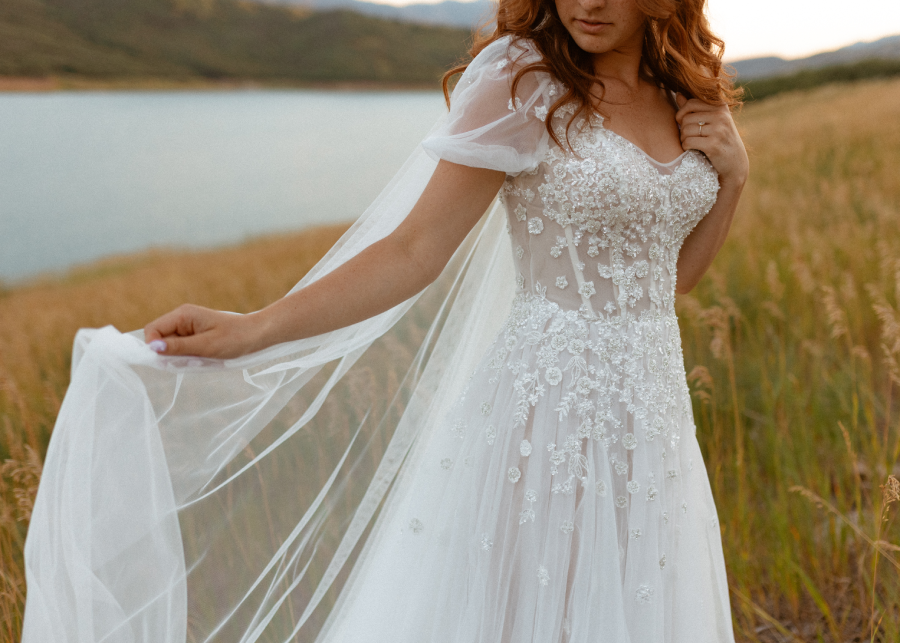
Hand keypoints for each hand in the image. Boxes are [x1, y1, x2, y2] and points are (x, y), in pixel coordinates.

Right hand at [144, 304, 264, 358]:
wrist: (256, 335)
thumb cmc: (234, 339)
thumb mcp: (205, 346)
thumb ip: (178, 347)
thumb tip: (153, 347)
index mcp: (183, 315)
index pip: (152, 329)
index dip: (153, 346)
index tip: (168, 361)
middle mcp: (182, 318)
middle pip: (159, 338)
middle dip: (168, 353)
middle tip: (190, 360)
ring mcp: (187, 326)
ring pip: (170, 345)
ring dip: (180, 356)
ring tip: (200, 359)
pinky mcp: (194, 335)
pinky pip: (181, 348)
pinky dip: (188, 356)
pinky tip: (202, 358)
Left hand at [675, 93, 748, 187]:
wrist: (735, 163)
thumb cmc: (721, 140)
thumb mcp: (713, 121)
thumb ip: (695, 108)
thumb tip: (678, 94)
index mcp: (721, 107)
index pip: (691, 103)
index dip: (681, 113)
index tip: (681, 122)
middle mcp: (721, 116)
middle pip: (686, 118)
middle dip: (682, 129)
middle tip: (687, 136)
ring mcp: (718, 130)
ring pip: (686, 130)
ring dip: (683, 139)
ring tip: (690, 143)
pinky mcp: (713, 144)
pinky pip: (688, 142)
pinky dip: (685, 147)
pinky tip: (691, 149)